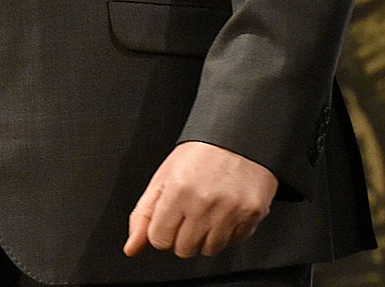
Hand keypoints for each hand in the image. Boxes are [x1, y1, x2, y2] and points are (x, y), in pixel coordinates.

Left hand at [124, 141, 277, 259]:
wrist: (238, 135)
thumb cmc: (200, 153)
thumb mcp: (163, 176)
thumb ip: (144, 214)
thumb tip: (132, 247)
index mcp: (178, 190)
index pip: (159, 239)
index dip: (161, 230)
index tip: (169, 218)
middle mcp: (204, 202)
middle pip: (184, 249)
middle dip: (183, 235)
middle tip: (190, 211)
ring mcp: (231, 210)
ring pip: (209, 250)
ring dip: (206, 236)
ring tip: (208, 210)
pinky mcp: (252, 214)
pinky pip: (234, 242)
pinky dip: (228, 232)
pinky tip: (226, 210)